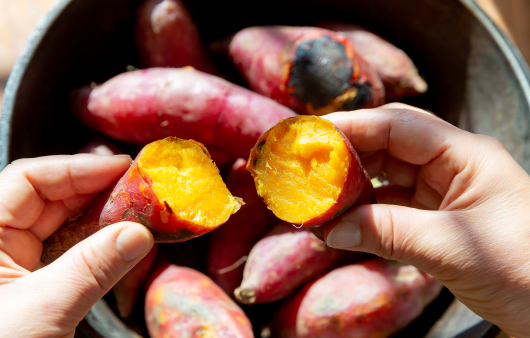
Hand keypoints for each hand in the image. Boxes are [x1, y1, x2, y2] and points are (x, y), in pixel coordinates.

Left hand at [0, 154, 153, 337]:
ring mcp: (14, 265)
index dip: (75, 168)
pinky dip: (96, 245)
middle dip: (95, 190)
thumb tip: (139, 233)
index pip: (27, 180)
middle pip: (49, 197)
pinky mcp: (33, 285)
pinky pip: (68, 252)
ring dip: (100, 217)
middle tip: (139, 189)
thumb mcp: (43, 310)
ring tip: (138, 212)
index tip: (121, 168)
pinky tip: (121, 241)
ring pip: (61, 224)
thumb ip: (92, 268)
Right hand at [323, 104, 529, 336]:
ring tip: (317, 197)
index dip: (352, 126)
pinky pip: (392, 207)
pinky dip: (365, 214)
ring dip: (352, 188)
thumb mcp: (450, 248)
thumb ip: (387, 233)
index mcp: (465, 154)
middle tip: (306, 166)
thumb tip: (330, 229)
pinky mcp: (438, 219)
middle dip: (346, 155)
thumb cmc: (525, 269)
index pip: (398, 125)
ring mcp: (445, 192)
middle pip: (388, 145)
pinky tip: (341, 222)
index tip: (312, 136)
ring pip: (387, 177)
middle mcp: (453, 165)